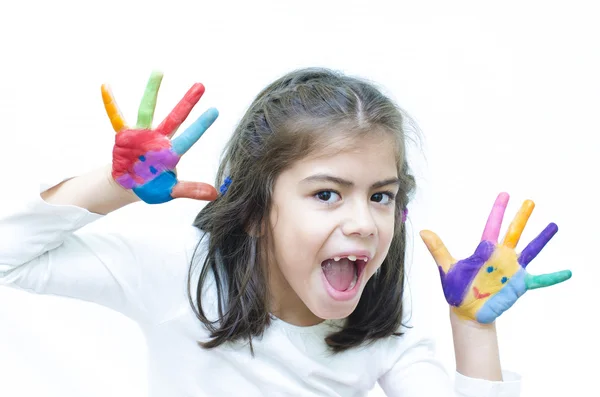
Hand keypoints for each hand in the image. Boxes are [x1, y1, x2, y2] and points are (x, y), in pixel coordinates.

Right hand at [101, 71, 218, 203]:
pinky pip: (116, 117)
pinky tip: (106, 86)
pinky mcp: (123, 136)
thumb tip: (216, 194)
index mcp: (171, 153)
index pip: (190, 137)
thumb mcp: (171, 191)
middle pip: (176, 117)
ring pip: (147, 110)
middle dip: (187, 102)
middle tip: (201, 85)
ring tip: (159, 71)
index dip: (201, 125)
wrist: (129, 186)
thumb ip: (190, 190)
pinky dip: (110, 103)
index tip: (215, 110)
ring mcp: (141, 135)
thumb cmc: (151, 186)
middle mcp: (159, 139)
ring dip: (152, 91)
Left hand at [420, 192, 571, 322]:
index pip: (492, 226)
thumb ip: (437, 249)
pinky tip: (568, 272)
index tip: (505, 194)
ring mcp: (511, 270)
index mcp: (484, 250)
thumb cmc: (457, 289)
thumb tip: (422, 230)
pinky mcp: (518, 285)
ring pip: (529, 250)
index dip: (498, 210)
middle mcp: (500, 256)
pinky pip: (540, 280)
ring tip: (553, 225)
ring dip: (541, 239)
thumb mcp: (447, 268)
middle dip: (522, 217)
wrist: (466, 311)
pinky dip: (553, 277)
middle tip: (530, 201)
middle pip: (514, 232)